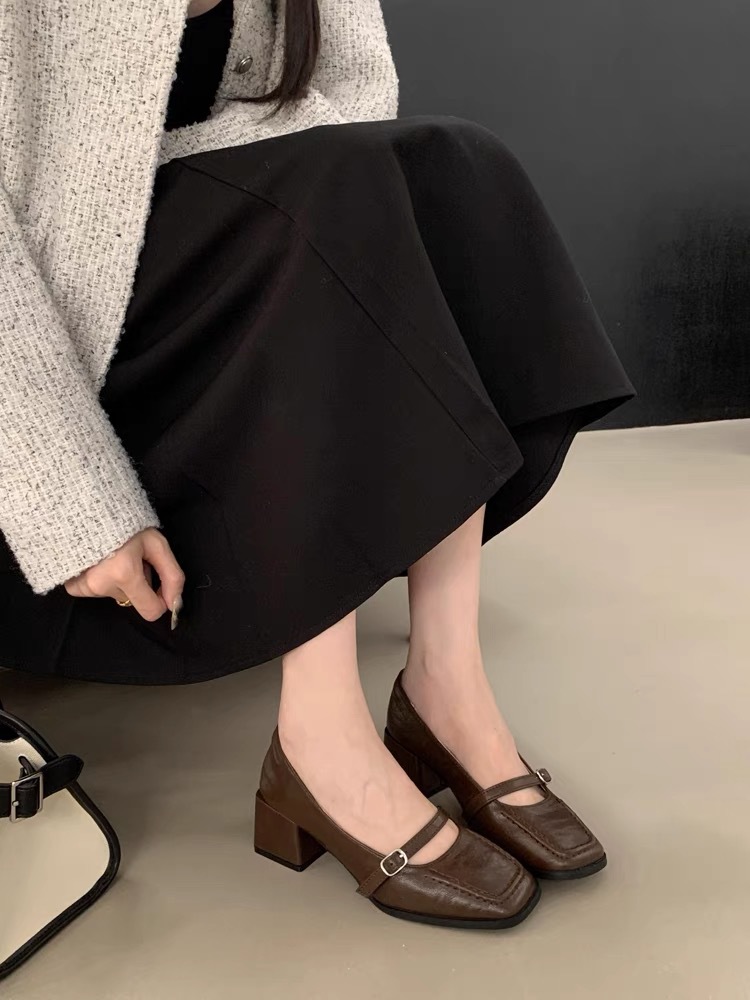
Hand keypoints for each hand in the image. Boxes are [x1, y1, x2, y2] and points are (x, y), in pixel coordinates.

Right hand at [64, 527, 184, 624]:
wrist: (85, 511)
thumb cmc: (124, 523)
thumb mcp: (156, 544)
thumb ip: (172, 576)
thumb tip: (175, 604)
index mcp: (124, 574)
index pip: (151, 611)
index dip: (160, 601)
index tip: (159, 585)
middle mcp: (101, 584)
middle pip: (134, 600)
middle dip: (138, 583)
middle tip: (132, 558)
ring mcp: (84, 587)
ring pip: (116, 595)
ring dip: (120, 580)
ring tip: (115, 556)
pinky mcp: (73, 587)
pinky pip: (98, 593)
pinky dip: (103, 580)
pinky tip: (101, 562)